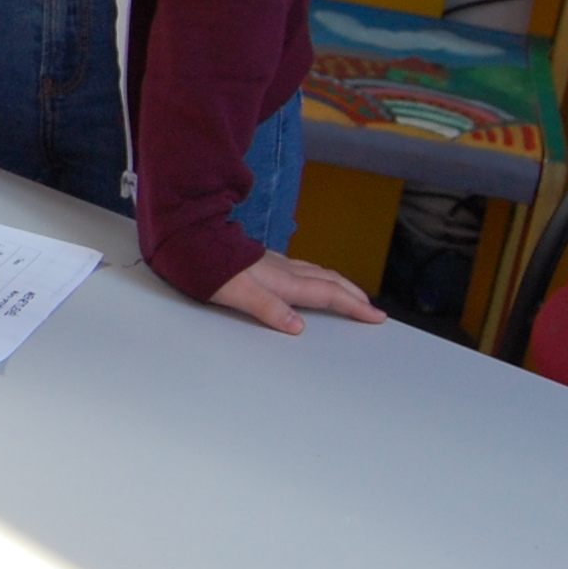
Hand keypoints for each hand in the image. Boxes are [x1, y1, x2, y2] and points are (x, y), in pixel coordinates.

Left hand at [209, 251, 386, 334]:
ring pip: (318, 273)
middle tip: (372, 309)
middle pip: (330, 281)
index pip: (328, 294)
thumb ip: (268, 309)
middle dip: (354, 295)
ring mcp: (276, 264)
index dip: (353, 306)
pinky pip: (304, 269)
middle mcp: (285, 270)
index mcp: (283, 281)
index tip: (376, 316)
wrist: (192, 241)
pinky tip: (313, 280)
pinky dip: (320, 277)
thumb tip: (298, 327)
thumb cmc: (210, 270)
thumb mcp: (237, 294)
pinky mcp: (266, 261)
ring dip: (340, 285)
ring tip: (352, 295)